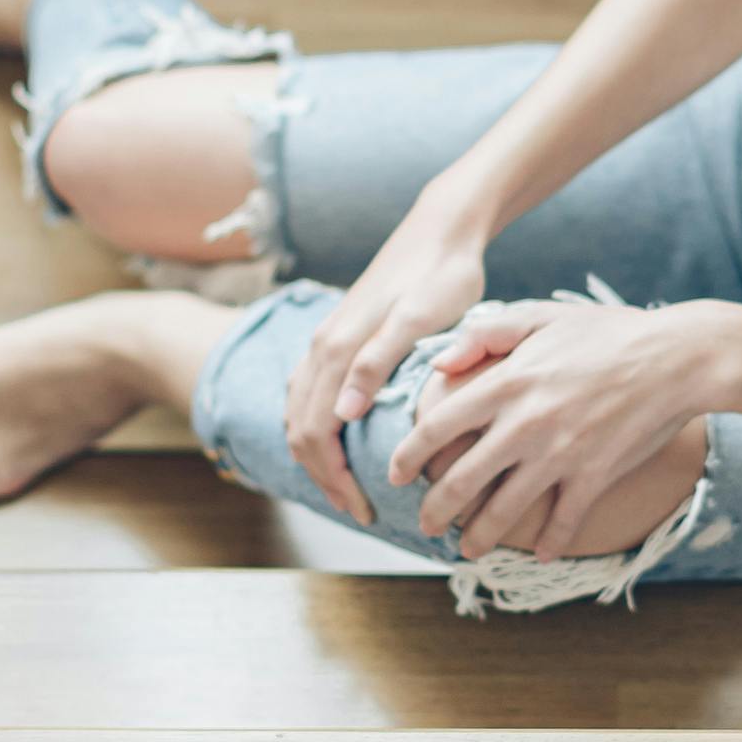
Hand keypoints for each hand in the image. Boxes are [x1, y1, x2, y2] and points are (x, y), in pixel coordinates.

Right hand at [287, 194, 491, 520]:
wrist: (442, 228)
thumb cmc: (440, 275)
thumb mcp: (418, 320)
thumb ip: (376, 364)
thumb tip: (340, 416)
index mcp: (337, 349)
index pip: (315, 433)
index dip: (335, 479)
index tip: (366, 511)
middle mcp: (322, 347)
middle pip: (300, 430)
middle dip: (325, 478)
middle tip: (362, 513)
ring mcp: (327, 340)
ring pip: (299, 412)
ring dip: (317, 456)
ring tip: (351, 488)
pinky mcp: (340, 335)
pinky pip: (308, 392)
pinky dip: (315, 427)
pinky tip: (339, 442)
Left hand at [383, 298, 741, 556]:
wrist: (676, 358)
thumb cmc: (609, 331)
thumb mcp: (541, 316)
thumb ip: (484, 334)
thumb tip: (439, 363)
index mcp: (506, 382)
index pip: (438, 427)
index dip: (409, 455)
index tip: (397, 474)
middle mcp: (524, 424)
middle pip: (461, 481)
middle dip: (436, 511)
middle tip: (425, 525)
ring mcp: (559, 455)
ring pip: (505, 511)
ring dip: (480, 537)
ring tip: (468, 550)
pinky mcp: (594, 476)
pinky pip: (563, 521)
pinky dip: (550, 543)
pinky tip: (540, 554)